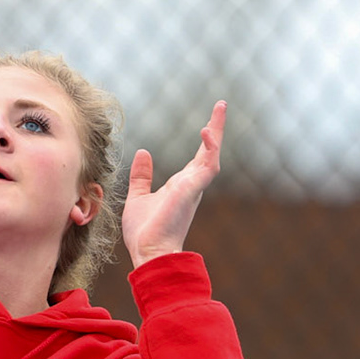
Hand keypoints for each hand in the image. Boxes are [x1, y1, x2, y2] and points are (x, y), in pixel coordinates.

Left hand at [121, 101, 225, 267]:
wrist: (148, 253)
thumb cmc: (145, 232)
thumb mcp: (139, 197)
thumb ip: (142, 176)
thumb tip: (143, 153)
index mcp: (182, 185)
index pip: (198, 157)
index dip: (205, 140)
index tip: (208, 123)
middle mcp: (191, 184)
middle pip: (210, 151)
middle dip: (216, 128)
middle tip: (221, 105)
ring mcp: (193, 187)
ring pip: (213, 155)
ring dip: (217, 132)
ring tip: (219, 109)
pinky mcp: (191, 190)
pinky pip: (207, 166)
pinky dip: (209, 148)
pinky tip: (206, 132)